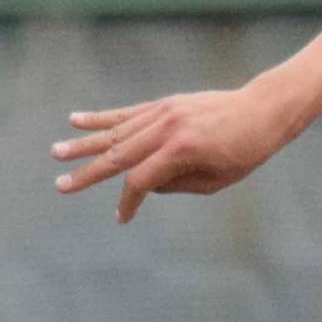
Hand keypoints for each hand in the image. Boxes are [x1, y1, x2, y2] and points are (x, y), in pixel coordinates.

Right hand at [52, 82, 303, 222]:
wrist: (264, 109)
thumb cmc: (246, 150)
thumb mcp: (216, 180)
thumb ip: (176, 185)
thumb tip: (145, 183)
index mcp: (183, 150)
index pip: (141, 180)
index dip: (128, 201)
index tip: (122, 217)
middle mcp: (169, 128)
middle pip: (119, 154)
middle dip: (88, 172)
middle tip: (60, 185)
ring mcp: (166, 112)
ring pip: (117, 131)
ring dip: (85, 143)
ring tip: (56, 151)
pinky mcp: (166, 103)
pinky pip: (128, 113)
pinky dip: (102, 117)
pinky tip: (76, 119)